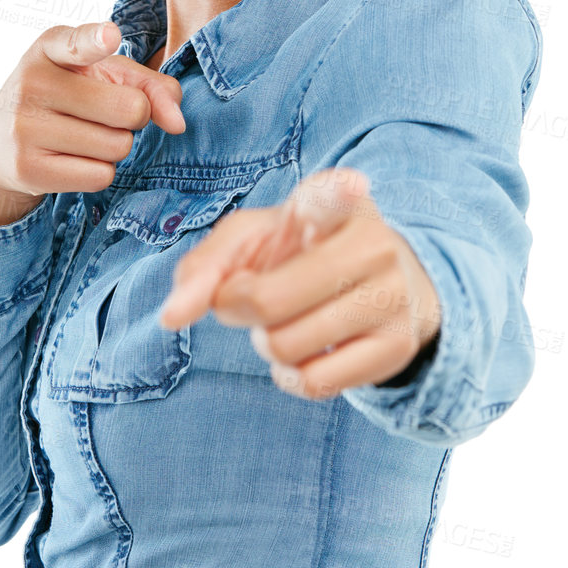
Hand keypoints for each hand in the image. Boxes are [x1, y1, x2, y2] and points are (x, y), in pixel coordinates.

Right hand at [0, 20, 184, 223]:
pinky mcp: (28, 168)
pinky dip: (100, 171)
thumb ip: (150, 85)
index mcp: (49, 49)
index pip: (76, 42)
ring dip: (116, 146)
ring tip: (84, 136)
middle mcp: (31, 83)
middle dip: (133, 116)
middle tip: (105, 115)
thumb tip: (178, 124)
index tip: (110, 35)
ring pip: (118, 146)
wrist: (0, 145)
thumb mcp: (104, 76)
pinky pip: (101, 175)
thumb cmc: (67, 99)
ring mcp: (24, 127)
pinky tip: (74, 159)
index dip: (96, 40)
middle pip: (129, 109)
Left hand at [158, 168, 441, 398]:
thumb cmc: (302, 255)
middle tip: (246, 299)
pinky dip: (289, 375)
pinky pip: (315, 383)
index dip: (340, 192)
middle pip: (268, 301)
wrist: (384, 284)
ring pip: (288, 346)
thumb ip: (204, 267)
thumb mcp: (252, 241)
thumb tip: (171, 316)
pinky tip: (300, 354)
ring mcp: (393, 299)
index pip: (337, 195)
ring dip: (265, 344)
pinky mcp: (397, 348)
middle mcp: (375, 245)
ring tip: (284, 322)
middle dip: (236, 309)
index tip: (352, 185)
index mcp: (338, 203)